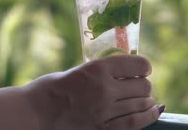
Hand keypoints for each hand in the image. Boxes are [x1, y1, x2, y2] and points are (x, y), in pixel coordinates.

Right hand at [24, 55, 161, 129]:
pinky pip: (134, 123)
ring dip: (147, 101)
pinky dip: (148, 116)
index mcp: (98, 68)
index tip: (142, 70)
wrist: (34, 113)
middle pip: (142, 86)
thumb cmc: (53, 88)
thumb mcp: (80, 70)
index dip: (144, 67)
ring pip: (141, 104)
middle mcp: (105, 89)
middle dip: (144, 85)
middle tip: (139, 87)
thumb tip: (127, 72)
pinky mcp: (102, 129)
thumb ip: (104, 71)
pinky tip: (153, 112)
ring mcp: (104, 111)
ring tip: (146, 100)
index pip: (138, 65)